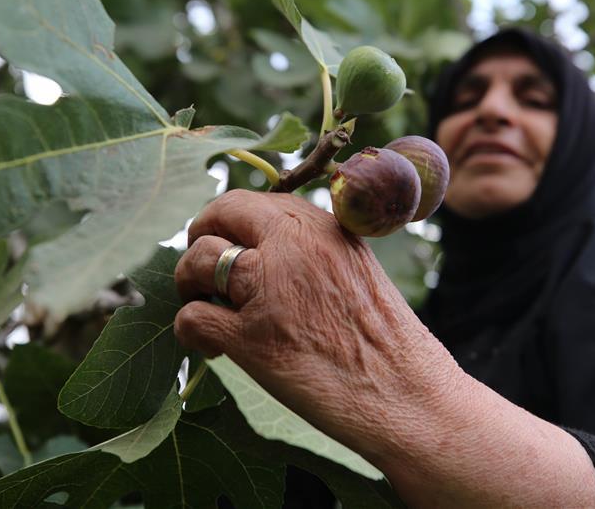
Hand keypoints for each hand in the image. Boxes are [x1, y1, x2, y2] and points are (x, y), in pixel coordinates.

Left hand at [173, 189, 455, 461]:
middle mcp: (292, 249)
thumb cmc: (383, 338)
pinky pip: (191, 318)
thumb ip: (308, 245)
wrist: (405, 394)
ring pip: (196, 262)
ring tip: (206, 308)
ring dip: (189, 285)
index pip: (247, 201)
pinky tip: (212, 348)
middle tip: (199, 269)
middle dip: (198, 239)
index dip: (223, 219)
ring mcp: (269, 291)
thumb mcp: (352, 265)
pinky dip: (190, 331)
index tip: (220, 237)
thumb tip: (257, 238)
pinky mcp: (252, 340)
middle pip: (216, 219)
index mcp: (317, 227)